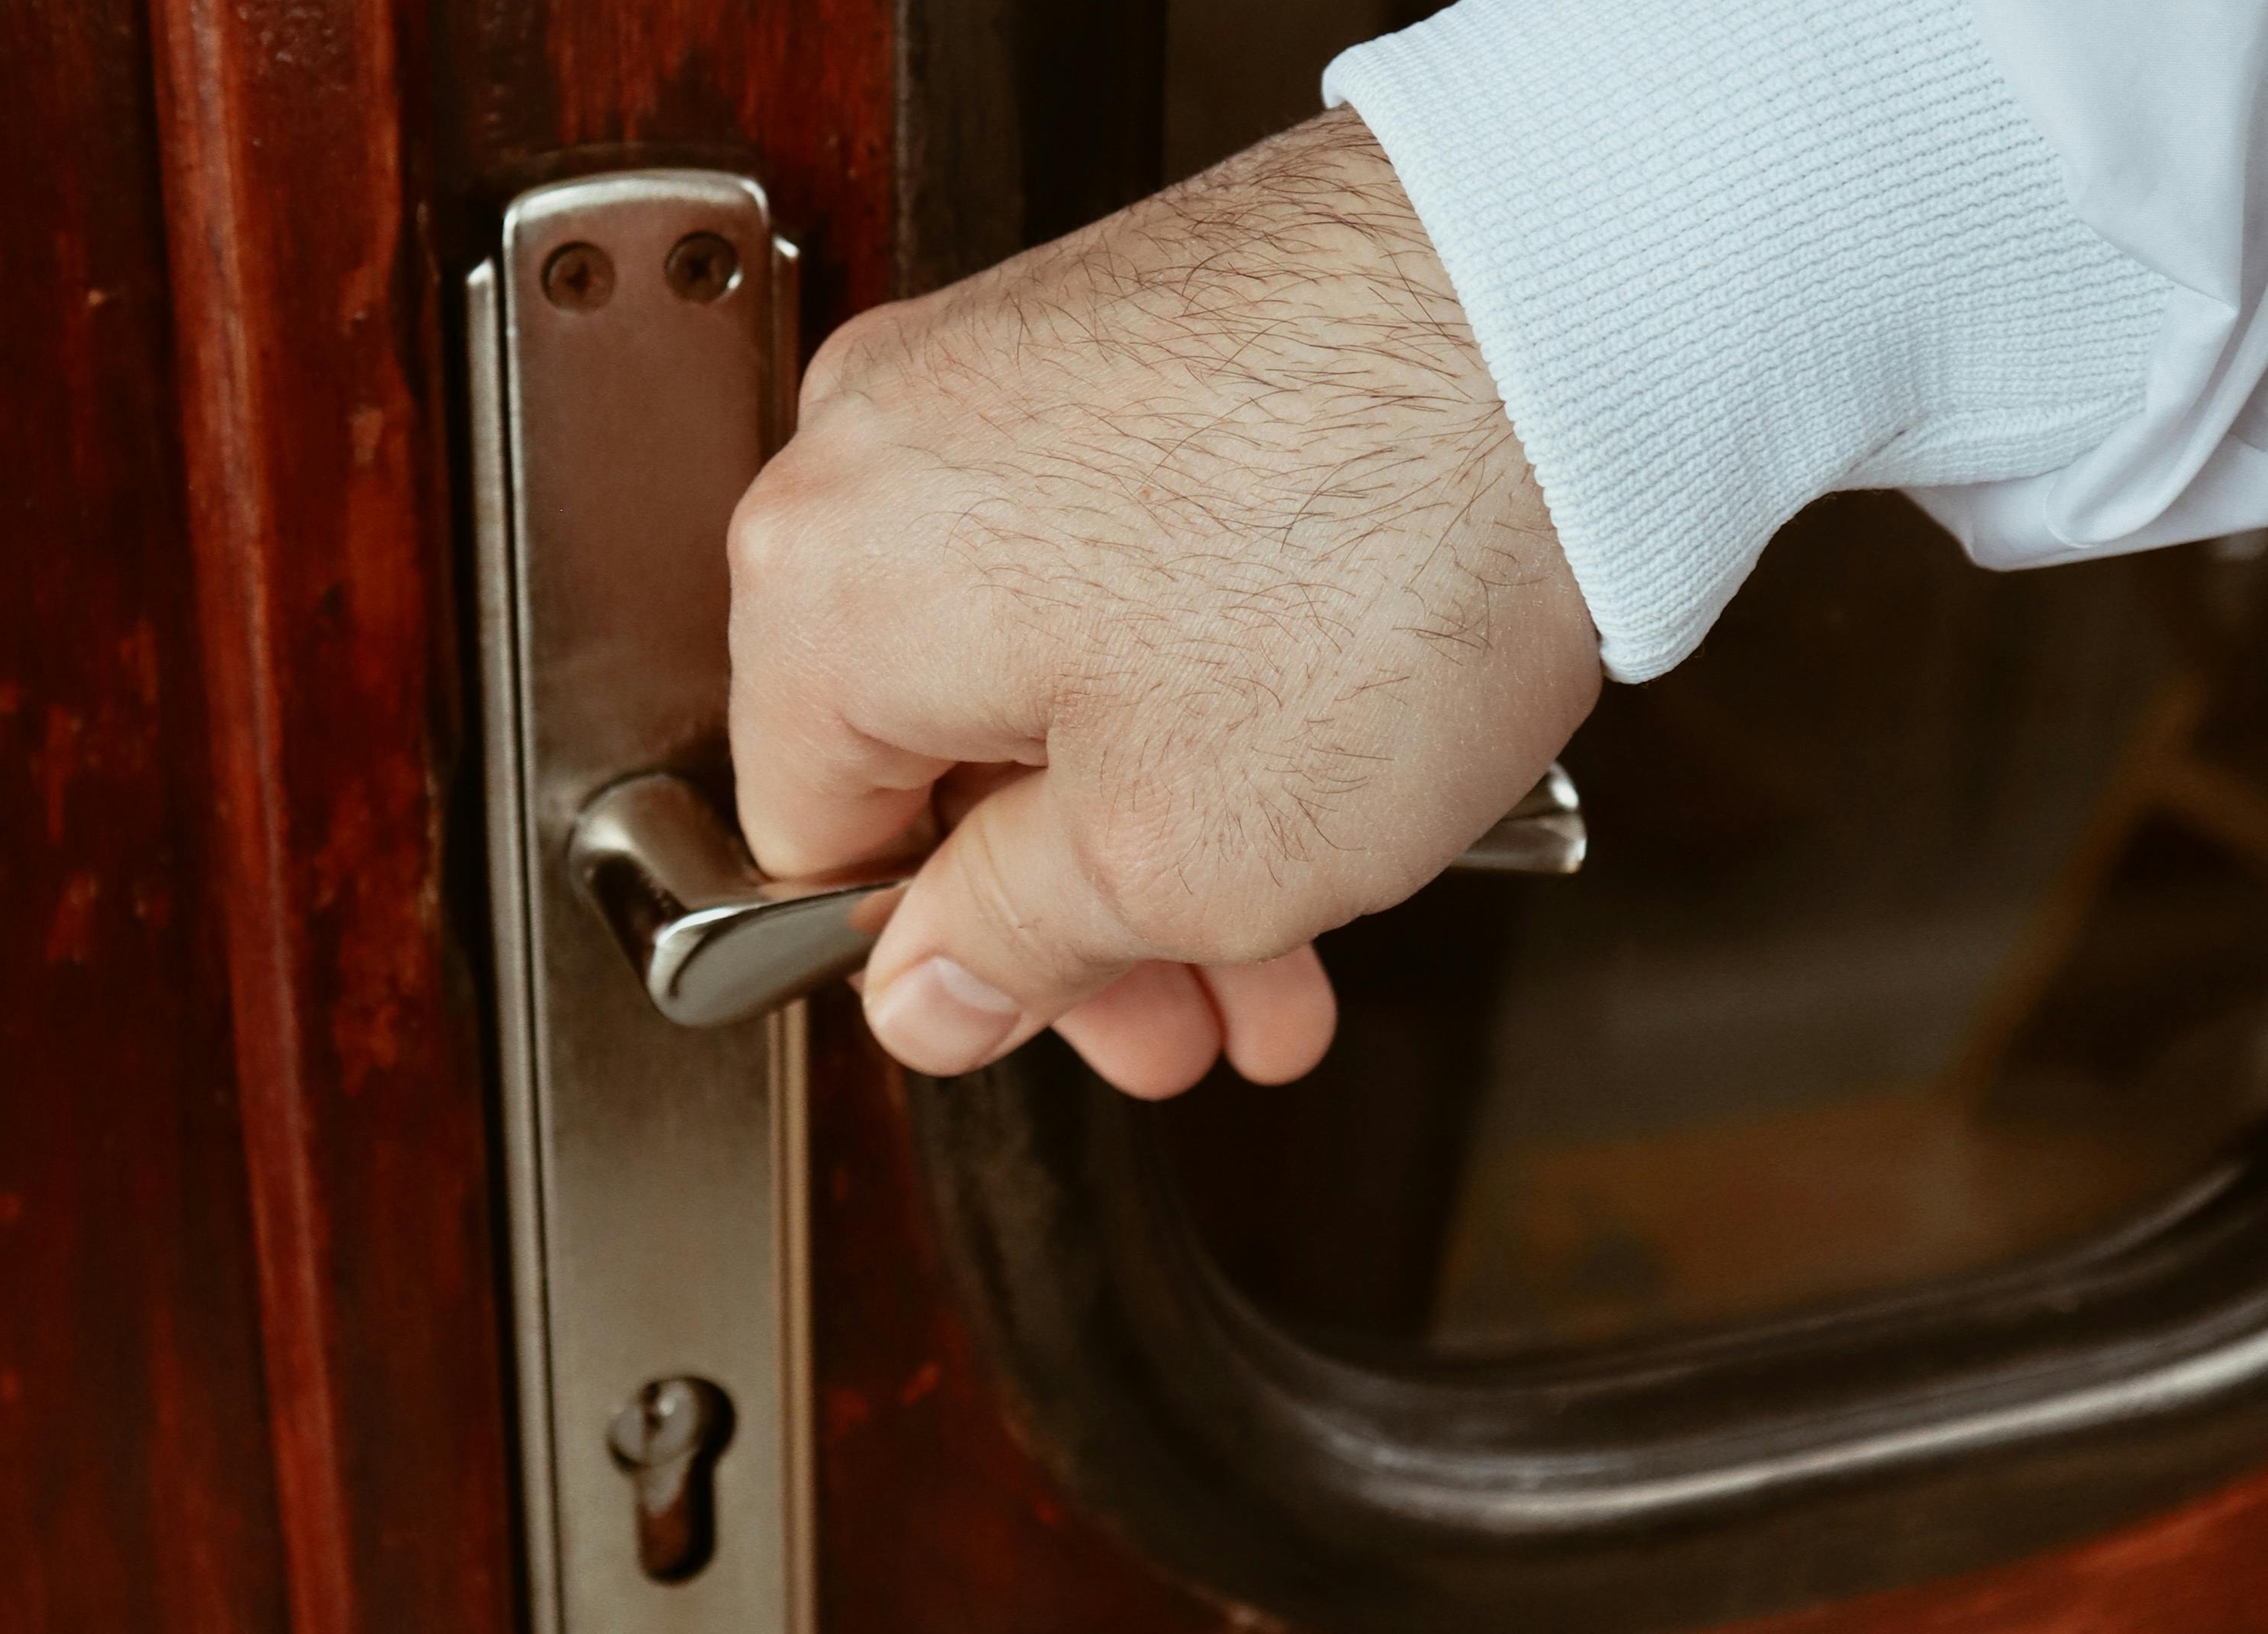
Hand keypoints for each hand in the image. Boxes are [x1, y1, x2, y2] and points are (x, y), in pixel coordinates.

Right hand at [727, 112, 1600, 1096]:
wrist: (1572, 301)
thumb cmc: (1372, 555)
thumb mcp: (1172, 858)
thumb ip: (1012, 948)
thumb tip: (925, 997)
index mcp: (825, 590)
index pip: (813, 844)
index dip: (947, 969)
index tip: (1061, 1012)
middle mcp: (877, 453)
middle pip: (940, 757)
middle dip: (1094, 913)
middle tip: (1208, 1002)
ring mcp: (999, 375)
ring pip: (1043, 664)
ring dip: (1168, 817)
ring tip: (1302, 921)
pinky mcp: (1115, 336)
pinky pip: (1114, 556)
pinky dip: (1199, 678)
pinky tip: (1315, 769)